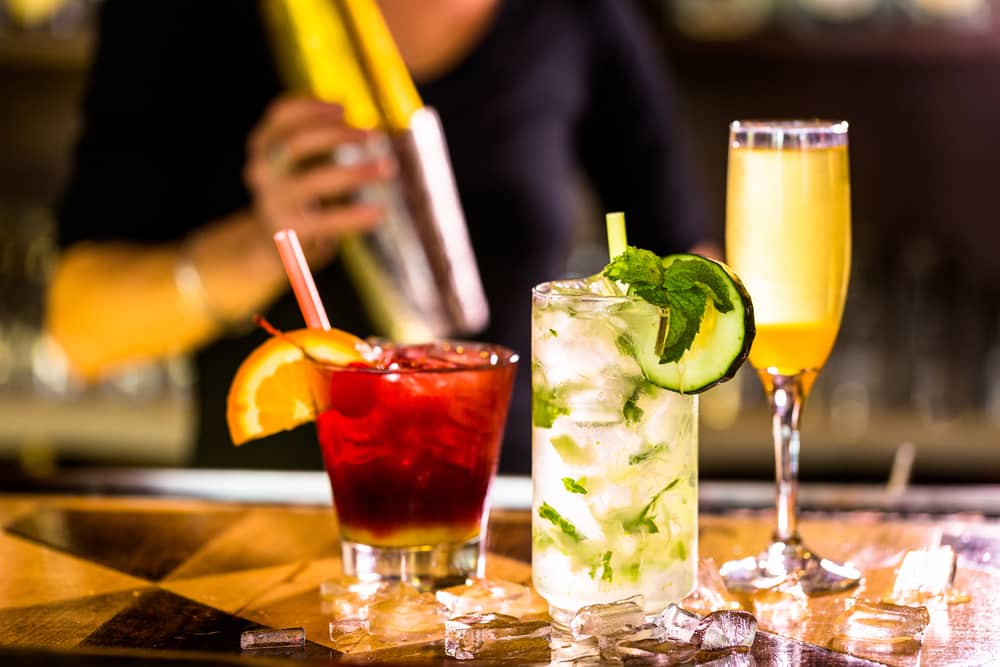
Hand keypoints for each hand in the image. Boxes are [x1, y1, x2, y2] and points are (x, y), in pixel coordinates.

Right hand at [244, 96, 396, 255]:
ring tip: (386, 168)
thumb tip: (365, 129)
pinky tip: (379, 213)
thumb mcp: (296, 162)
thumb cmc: (295, 193)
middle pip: (296, 143)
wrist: (267, 243)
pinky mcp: (289, 231)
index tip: (343, 108)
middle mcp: (261, 171)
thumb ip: (319, 144)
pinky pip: (326, 221)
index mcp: (262, 146)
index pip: (280, 115)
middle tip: (372, 135)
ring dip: (354, 172)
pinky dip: (353, 216)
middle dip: (336, 135)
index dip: (312, 107)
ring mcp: (272, 201)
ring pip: (314, 181)